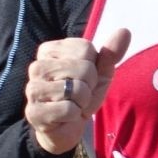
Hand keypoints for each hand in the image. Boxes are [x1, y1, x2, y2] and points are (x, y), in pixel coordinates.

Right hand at [24, 28, 130, 154]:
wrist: (67, 126)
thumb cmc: (82, 94)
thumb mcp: (100, 73)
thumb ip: (111, 53)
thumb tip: (124, 31)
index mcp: (50, 50)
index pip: (86, 49)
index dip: (94, 66)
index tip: (85, 77)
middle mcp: (37, 66)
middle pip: (84, 68)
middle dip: (90, 86)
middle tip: (80, 94)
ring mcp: (32, 89)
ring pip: (77, 90)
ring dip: (83, 102)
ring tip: (73, 104)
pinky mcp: (33, 112)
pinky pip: (69, 110)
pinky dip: (74, 115)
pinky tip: (65, 116)